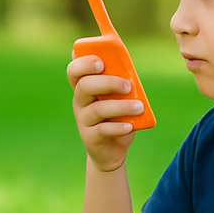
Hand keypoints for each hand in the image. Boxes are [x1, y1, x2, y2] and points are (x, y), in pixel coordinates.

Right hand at [67, 53, 142, 172]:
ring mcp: (83, 120)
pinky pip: (103, 130)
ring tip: (139, 107)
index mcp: (84, 87)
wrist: (113, 150)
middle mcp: (79, 102)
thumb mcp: (119, 98)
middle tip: (127, 85)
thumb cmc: (118, 116)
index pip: (74, 71)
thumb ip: (121, 82)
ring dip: (120, 106)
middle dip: (107, 82)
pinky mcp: (90, 138)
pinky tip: (129, 126)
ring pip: (97, 109)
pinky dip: (118, 127)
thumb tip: (129, 71)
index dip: (84, 64)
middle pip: (84, 86)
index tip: (101, 62)